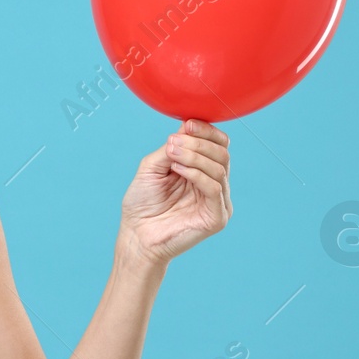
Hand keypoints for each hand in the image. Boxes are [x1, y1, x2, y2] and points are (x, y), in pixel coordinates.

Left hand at [118, 119, 232, 265]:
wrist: (136, 235)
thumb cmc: (142, 203)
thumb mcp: (152, 166)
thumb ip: (171, 148)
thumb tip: (186, 128)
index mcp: (201, 171)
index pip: (218, 144)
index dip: (206, 131)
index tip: (187, 124)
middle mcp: (213, 184)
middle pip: (222, 153)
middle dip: (198, 143)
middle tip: (174, 142)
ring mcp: (218, 201)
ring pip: (219, 167)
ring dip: (194, 156)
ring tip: (172, 154)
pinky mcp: (217, 217)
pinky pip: (215, 188)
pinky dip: (197, 174)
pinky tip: (178, 170)